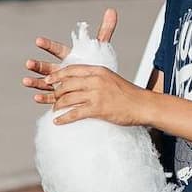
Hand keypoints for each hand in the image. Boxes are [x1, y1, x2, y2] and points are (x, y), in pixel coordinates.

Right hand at [21, 8, 118, 103]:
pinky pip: (50, 97)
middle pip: (47, 66)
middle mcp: (60, 68)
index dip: (47, 45)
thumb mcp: (101, 49)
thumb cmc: (96, 65)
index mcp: (68, 56)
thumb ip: (104, 31)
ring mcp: (58, 82)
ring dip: (35, 81)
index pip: (56, 49)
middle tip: (28, 63)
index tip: (38, 41)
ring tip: (25, 81)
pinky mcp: (59, 95)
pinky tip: (36, 97)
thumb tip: (111, 10)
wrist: (99, 85)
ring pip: (44, 81)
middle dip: (37, 65)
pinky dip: (43, 97)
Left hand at [35, 64, 150, 125]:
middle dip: (55, 92)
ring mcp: (96, 94)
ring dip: (57, 106)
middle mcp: (96, 80)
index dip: (57, 75)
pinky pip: (74, 113)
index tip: (48, 80)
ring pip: (68, 98)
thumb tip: (80, 82)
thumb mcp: (111, 79)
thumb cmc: (128, 94)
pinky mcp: (98, 109)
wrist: (143, 105)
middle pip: (67, 84)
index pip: (71, 69)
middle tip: (52, 99)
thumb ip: (96, 78)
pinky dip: (63, 118)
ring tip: (54, 110)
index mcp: (98, 70)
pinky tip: (57, 121)